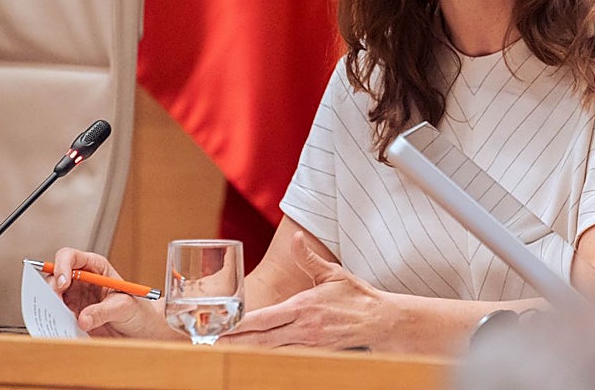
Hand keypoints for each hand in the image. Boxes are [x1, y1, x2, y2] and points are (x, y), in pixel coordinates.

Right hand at [50, 247, 172, 338]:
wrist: (139, 331)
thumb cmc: (137, 311)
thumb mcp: (125, 307)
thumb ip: (104, 311)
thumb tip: (83, 318)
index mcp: (96, 268)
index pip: (71, 257)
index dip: (62, 265)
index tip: (62, 282)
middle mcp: (81, 280)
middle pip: (55, 275)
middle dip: (52, 286)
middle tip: (55, 302)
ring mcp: (74, 298)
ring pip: (50, 294)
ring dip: (49, 303)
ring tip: (56, 316)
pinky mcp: (70, 315)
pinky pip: (54, 314)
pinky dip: (52, 319)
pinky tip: (59, 325)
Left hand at [221, 231, 397, 350]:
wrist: (380, 321)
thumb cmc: (356, 296)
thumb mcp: (332, 273)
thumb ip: (308, 257)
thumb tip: (296, 238)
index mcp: (303, 306)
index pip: (264, 318)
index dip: (241, 326)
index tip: (223, 328)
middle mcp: (303, 328)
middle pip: (261, 340)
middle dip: (236, 343)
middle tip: (214, 344)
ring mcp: (309, 343)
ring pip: (271, 351)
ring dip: (248, 352)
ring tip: (227, 351)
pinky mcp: (316, 352)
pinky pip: (287, 356)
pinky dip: (269, 356)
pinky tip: (255, 356)